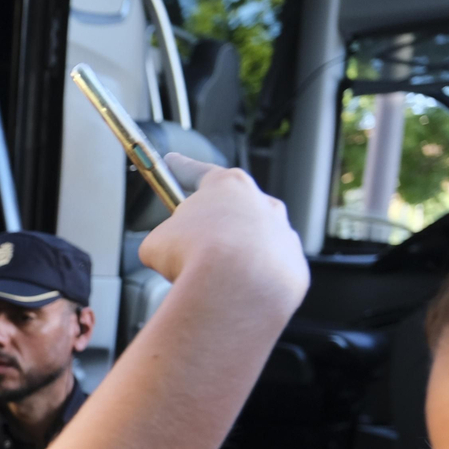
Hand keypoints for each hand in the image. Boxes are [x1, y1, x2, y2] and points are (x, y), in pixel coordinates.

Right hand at [138, 154, 306, 305]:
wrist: (232, 285)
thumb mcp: (157, 242)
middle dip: (213, 222)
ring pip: (253, 238)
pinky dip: (252, 275)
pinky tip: (236, 287)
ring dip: (235, 251)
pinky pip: (268, 267)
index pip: (197, 172)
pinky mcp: (292, 262)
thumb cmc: (193, 255)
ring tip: (214, 274)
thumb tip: (169, 256)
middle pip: (232, 206)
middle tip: (193, 242)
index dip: (180, 168)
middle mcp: (260, 201)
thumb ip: (165, 239)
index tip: (172, 161)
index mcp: (227, 185)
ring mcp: (281, 231)